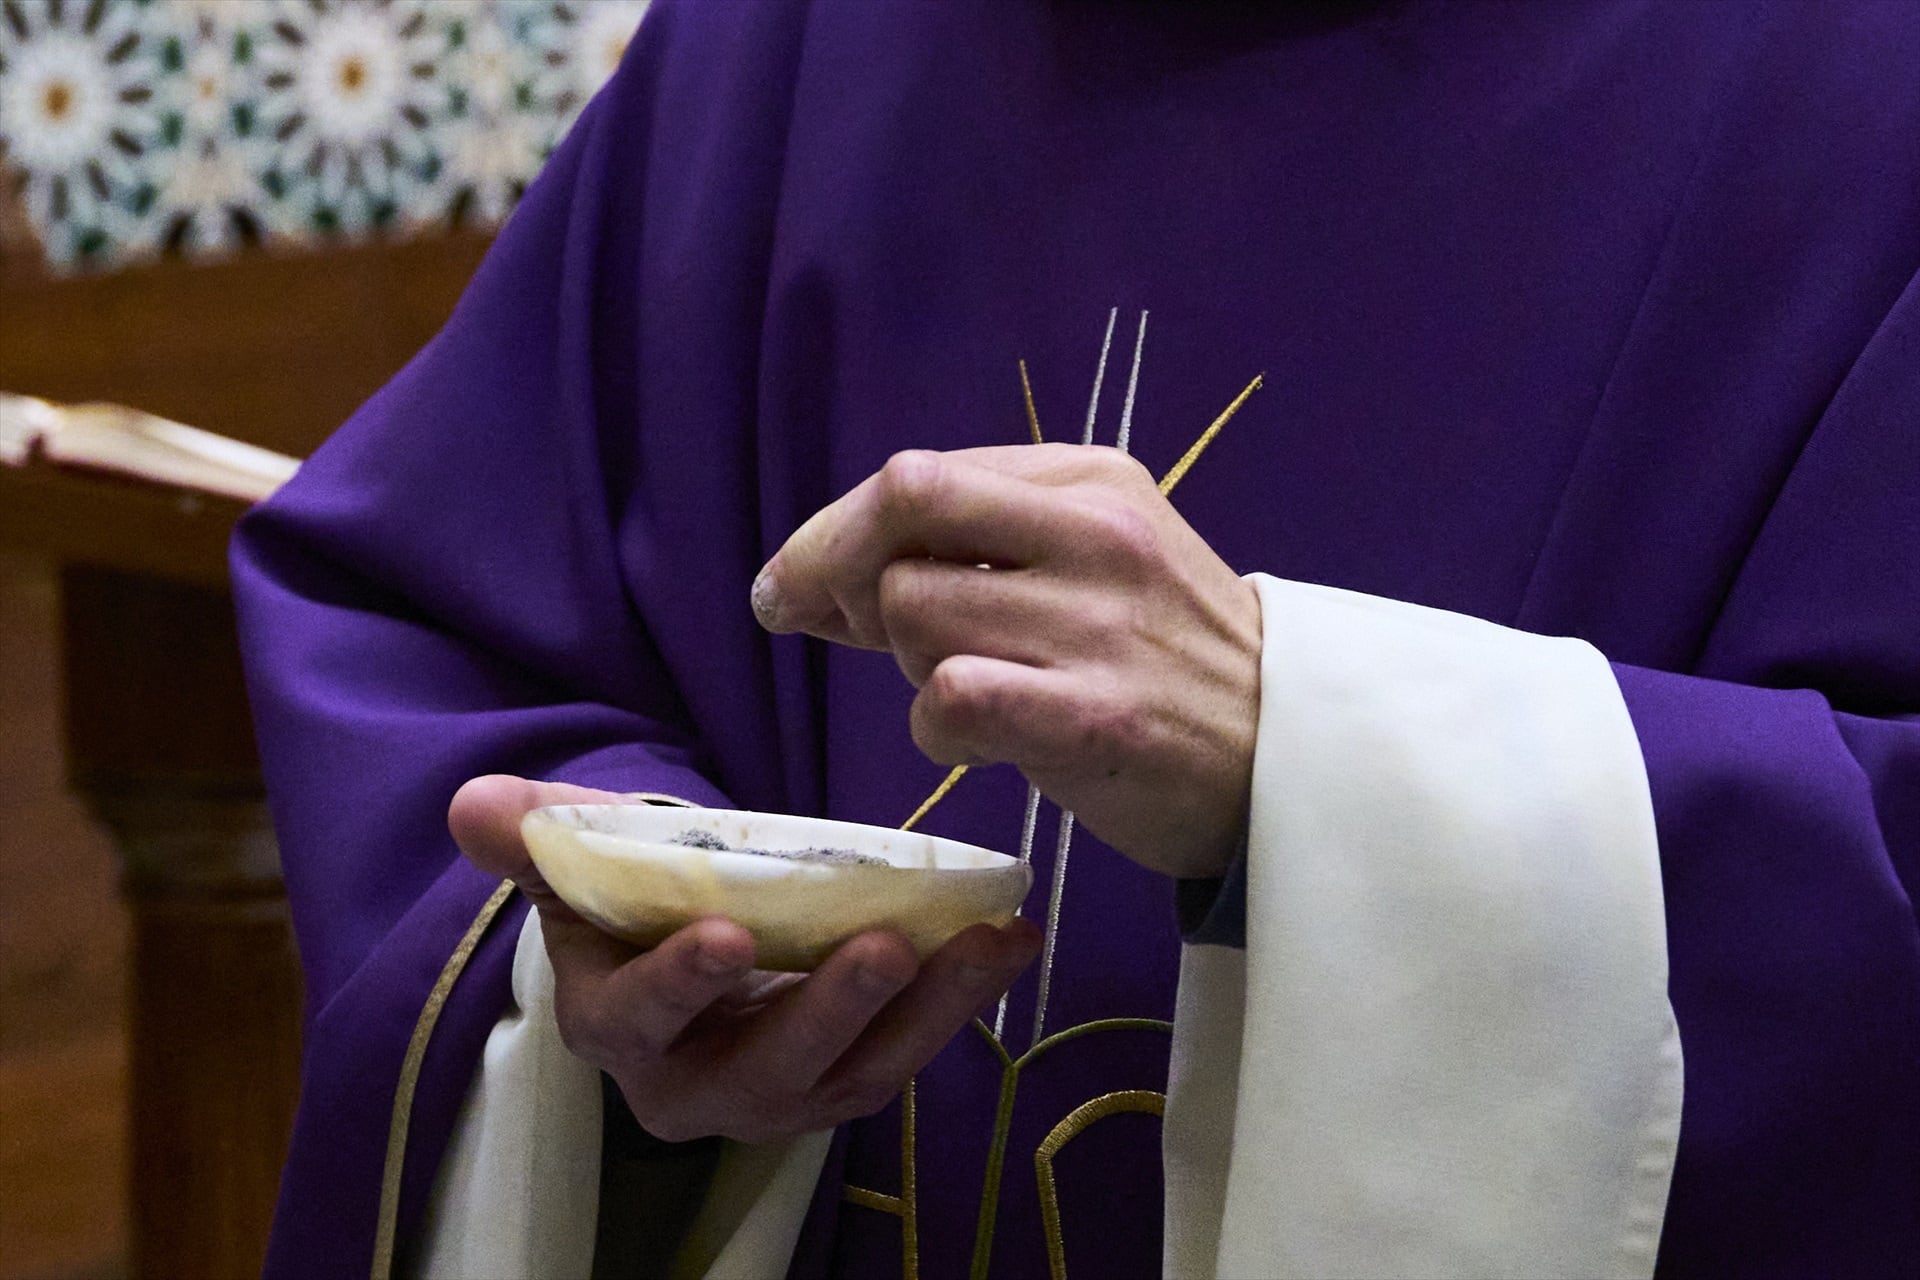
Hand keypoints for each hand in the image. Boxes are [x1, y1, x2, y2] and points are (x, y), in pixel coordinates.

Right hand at [449, 774, 1041, 1142]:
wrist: (684, 943)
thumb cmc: (629, 900)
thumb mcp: (580, 862)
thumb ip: (537, 836)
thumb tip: (475, 803)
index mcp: (618, 1026)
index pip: (639, 1019)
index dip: (678, 984)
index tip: (727, 935)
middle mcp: (696, 1085)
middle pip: (765, 1066)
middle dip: (827, 1010)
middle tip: (884, 946)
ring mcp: (780, 1093)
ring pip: (854, 1070)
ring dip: (924, 1010)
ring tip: (981, 944)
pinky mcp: (844, 1080)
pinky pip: (906, 1051)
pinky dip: (961, 1001)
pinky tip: (1009, 941)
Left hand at [752, 445, 1261, 880]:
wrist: (1287, 758)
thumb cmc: (1165, 661)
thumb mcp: (1091, 565)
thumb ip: (969, 552)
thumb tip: (810, 576)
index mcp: (1092, 480)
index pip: (918, 474)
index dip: (832, 531)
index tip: (794, 584)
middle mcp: (1096, 534)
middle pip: (900, 506)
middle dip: (838, 568)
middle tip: (839, 626)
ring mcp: (1098, 625)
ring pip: (914, 608)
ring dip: (908, 662)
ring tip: (965, 689)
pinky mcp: (1095, 718)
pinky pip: (949, 697)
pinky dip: (934, 729)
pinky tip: (975, 743)